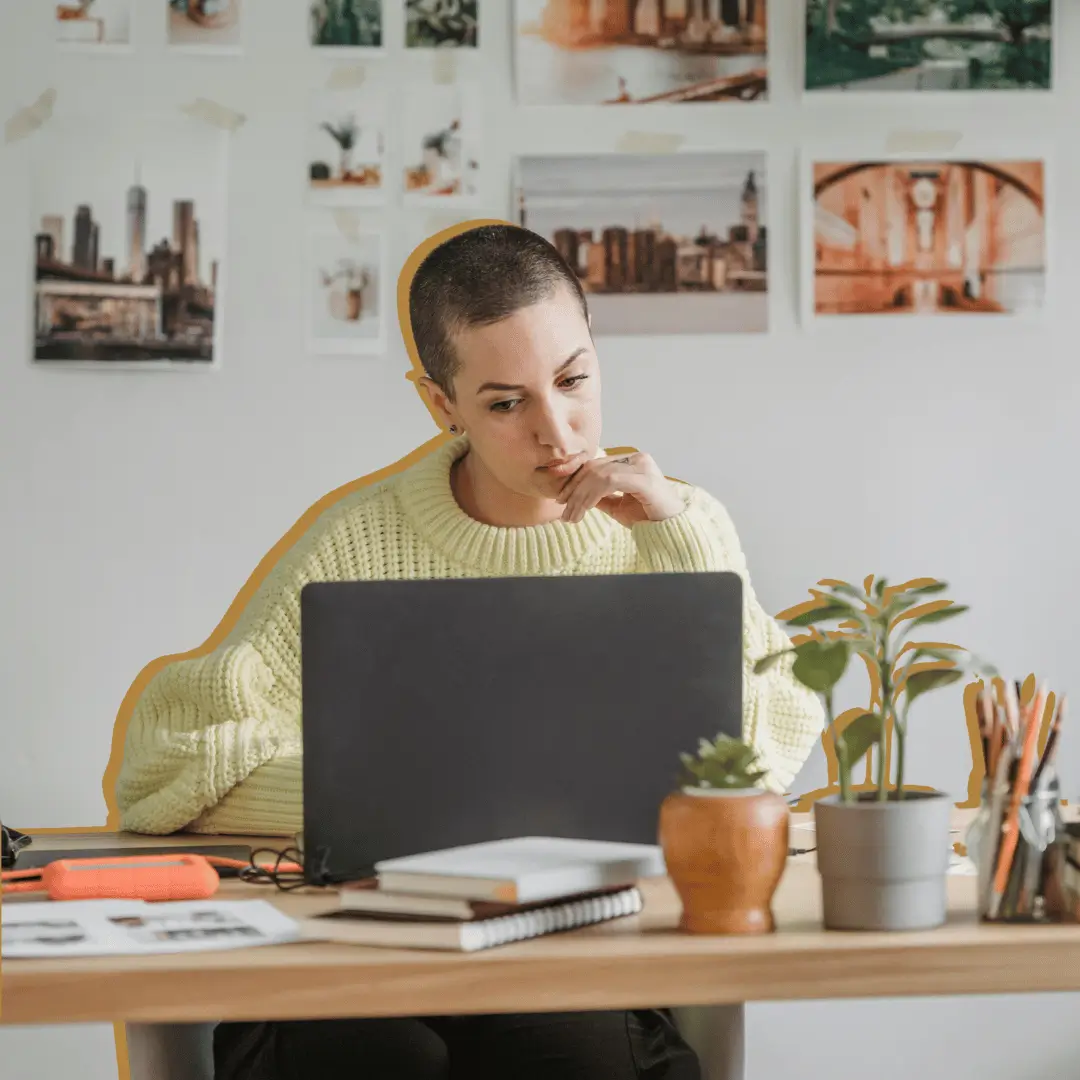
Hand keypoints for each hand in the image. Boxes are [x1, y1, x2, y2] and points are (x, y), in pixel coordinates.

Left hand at [556, 452, 685, 526]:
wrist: (672, 530)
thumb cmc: (648, 517)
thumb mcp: (618, 506)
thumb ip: (600, 496)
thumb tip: (576, 495)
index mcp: (632, 461)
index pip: (596, 465)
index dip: (576, 481)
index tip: (562, 499)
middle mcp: (637, 458)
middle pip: (595, 468)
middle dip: (574, 490)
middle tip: (563, 510)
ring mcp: (642, 466)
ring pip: (599, 475)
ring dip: (580, 497)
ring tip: (571, 516)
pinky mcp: (644, 479)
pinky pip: (609, 482)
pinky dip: (592, 497)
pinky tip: (585, 511)